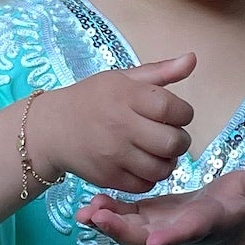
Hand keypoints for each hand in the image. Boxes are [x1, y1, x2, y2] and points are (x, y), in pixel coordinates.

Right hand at [31, 55, 194, 191]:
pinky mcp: (108, 178)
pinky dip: (150, 177)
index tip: (176, 114)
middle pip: (173, 143)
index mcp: (127, 96)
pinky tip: (143, 164)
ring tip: (158, 152)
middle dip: (180, 140)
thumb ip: (161, 71)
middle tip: (170, 136)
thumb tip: (192, 59)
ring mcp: (113, 155)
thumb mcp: (123, 78)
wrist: (52, 128)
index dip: (184, 113)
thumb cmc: (92, 99)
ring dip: (167, 162)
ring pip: (162, 169)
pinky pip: (145, 185)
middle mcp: (120, 126)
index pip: (174, 109)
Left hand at [78, 153, 244, 244]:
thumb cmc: (240, 204)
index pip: (188, 231)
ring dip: (107, 224)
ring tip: (84, 212)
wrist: (227, 222)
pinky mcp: (148, 218)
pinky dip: (106, 215)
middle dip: (122, 231)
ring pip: (129, 231)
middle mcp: (176, 231)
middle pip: (147, 237)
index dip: (172, 236)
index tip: (154, 239)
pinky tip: (88, 205)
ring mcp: (159, 227)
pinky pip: (124, 219)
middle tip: (98, 218)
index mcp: (203, 223)